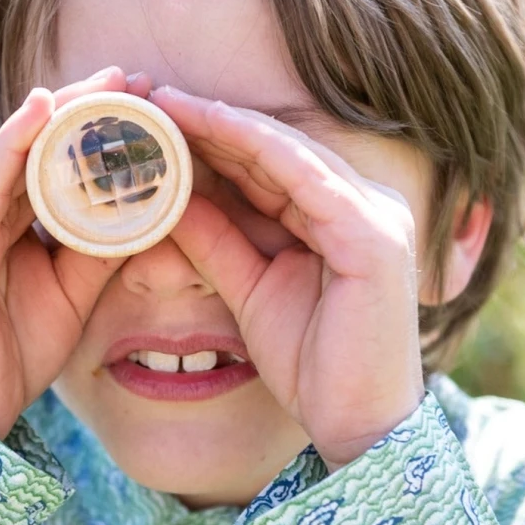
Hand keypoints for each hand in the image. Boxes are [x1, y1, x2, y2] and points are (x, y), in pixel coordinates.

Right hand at [0, 66, 150, 438]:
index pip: (48, 152)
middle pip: (31, 140)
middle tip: (134, 76)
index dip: (92, 121)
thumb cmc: (12, 350)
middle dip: (83, 105)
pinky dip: (14, 144)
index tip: (144, 95)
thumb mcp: (73, 288)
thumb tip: (152, 207)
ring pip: (13, 150)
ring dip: (60, 114)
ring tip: (106, 84)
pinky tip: (44, 112)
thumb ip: (102, 245)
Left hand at [152, 85, 425, 470]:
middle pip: (276, 148)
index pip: (270, 164)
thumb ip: (217, 241)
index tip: (153, 120)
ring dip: (222, 122)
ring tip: (166, 102)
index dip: (212, 138)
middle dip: (210, 120)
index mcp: (345, 217)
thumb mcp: (249, 290)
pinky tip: (206, 126)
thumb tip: (169, 199)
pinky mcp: (372, 234)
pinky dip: (251, 145)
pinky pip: (302, 175)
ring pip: (286, 151)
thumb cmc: (313, 367)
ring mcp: (376, 214)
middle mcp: (367, 205)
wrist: (359, 428)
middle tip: (148, 96)